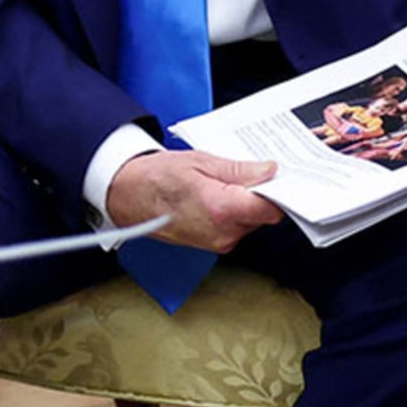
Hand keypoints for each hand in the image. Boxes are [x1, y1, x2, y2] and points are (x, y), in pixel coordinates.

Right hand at [104, 149, 282, 253]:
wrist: (126, 196)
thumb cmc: (155, 178)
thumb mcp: (199, 161)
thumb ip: (239, 170)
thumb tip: (269, 172)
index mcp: (222, 209)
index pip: (272, 207)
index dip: (280, 191)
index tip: (279, 178)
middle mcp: (224, 233)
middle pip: (263, 215)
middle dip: (259, 194)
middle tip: (244, 173)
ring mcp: (219, 243)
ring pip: (251, 222)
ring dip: (244, 204)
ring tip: (220, 184)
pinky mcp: (214, 246)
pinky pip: (237, 228)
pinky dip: (233, 214)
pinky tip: (215, 197)